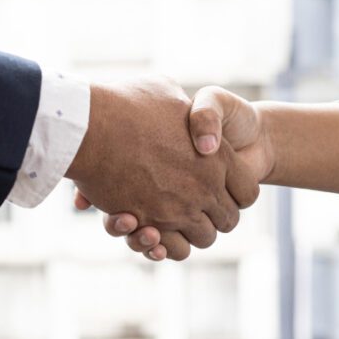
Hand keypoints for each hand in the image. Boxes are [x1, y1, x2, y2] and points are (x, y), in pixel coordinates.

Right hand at [67, 78, 259, 260]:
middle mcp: (205, 187)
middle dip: (214, 216)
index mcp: (218, 157)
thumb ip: (181, 107)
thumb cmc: (126, 104)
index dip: (237, 193)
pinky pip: (167, 249)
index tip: (221, 188)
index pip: (247, 192)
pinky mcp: (149, 224)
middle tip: (194, 205)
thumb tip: (185, 109)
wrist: (91, 126)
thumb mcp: (166, 90)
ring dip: (188, 233)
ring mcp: (178, 210)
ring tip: (170, 218)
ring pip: (202, 239)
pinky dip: (161, 246)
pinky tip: (150, 228)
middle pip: (228, 221)